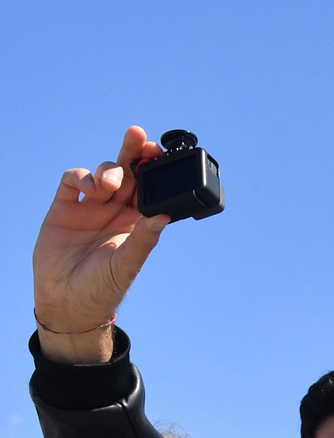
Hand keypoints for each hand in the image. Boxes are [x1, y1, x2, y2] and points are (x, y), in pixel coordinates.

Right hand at [32, 126, 167, 362]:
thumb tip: (164, 216)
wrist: (66, 301)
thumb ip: (143, 240)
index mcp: (136, 222)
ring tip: (109, 184)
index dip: (154, 170)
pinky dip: (82, 177)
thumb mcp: (126, 264)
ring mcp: (90, 207)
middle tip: (139, 136)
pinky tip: (90, 187)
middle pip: (128, 173)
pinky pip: (73, 182)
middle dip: (133, 153)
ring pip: (103, 174)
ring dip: (109, 170)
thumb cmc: (102, 288)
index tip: (160, 154)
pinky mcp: (64, 208)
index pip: (149, 188)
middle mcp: (115, 210)